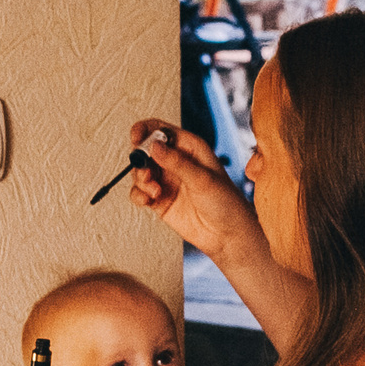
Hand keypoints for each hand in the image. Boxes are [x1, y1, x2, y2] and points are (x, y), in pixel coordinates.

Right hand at [125, 121, 264, 263]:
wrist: (227, 235)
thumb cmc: (226, 203)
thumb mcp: (203, 179)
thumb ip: (177, 162)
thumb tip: (154, 146)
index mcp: (189, 148)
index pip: (161, 130)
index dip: (145, 130)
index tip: (136, 138)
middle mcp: (175, 162)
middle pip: (145, 150)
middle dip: (140, 159)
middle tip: (146, 172)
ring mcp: (166, 181)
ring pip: (140, 171)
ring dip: (140, 179)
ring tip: (154, 190)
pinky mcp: (159, 200)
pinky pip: (139, 192)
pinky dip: (139, 195)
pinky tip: (148, 200)